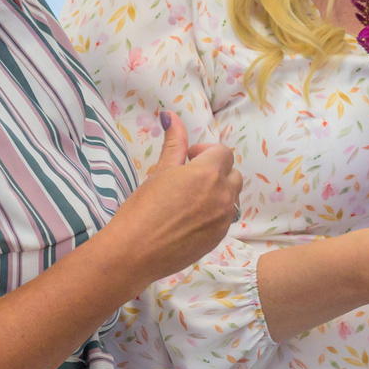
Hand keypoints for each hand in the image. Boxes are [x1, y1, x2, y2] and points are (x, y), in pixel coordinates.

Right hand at [107, 114, 240, 282]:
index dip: (206, 152)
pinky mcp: (220, 238)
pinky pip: (226, 218)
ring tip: (191, 199)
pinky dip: (215, 213)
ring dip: (219, 192)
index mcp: (208, 174)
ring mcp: (224, 219)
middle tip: (190, 178)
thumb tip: (172, 116)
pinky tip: (190, 219)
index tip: (188, 159)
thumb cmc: (142, 208)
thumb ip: (174, 143)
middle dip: (216, 171)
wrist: (135, 252)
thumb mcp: (159, 171)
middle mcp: (223, 195)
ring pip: (232, 197)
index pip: (223, 152)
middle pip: (233, 174)